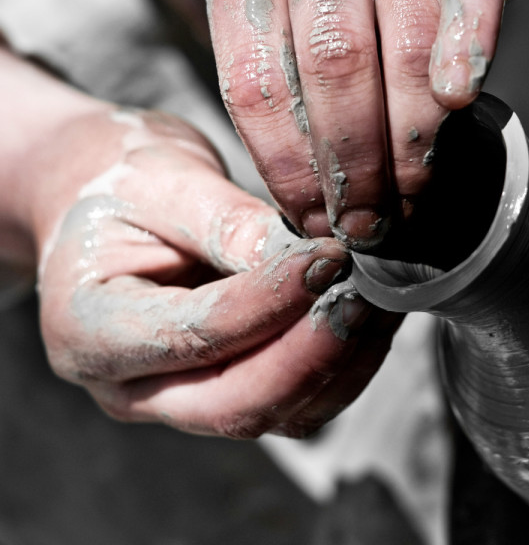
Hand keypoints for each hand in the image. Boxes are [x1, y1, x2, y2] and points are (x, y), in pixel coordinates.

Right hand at [0, 46, 401, 438]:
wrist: (104, 199)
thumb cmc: (120, 180)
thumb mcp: (161, 178)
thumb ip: (225, 222)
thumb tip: (302, 261)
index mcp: (88, 328)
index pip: (194, 334)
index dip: (271, 301)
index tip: (331, 259)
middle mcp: (131, 385)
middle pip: (237, 403)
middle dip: (313, 354)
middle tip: (367, 296)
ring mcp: (180, 397)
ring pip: (275, 412)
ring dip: (339, 364)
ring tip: (378, 301)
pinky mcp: (225, 388)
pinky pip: (293, 400)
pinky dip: (339, 366)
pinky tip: (367, 317)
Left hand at [203, 0, 525, 248]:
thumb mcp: (277, 14)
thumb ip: (285, 79)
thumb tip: (308, 194)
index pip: (256, 82)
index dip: (287, 168)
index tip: (314, 219)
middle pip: (333, 68)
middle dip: (353, 166)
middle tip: (368, 223)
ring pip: (402, 45)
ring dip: (410, 137)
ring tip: (412, 190)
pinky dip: (467, 47)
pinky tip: (459, 98)